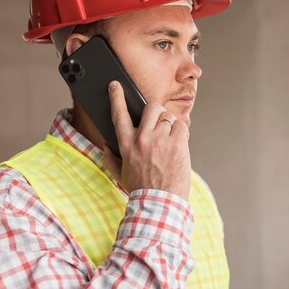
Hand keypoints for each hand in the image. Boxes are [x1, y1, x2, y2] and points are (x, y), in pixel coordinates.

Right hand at [103, 81, 190, 199]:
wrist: (160, 202)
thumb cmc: (141, 189)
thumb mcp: (120, 175)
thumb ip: (110, 159)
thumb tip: (105, 147)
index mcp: (126, 144)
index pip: (119, 114)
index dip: (116, 97)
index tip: (115, 85)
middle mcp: (143, 139)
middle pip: (151, 107)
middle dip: (156, 111)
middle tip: (159, 122)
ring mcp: (161, 140)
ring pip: (168, 117)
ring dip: (170, 126)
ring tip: (169, 142)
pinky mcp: (177, 144)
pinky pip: (182, 126)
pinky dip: (182, 132)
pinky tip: (178, 144)